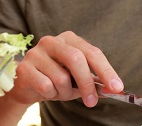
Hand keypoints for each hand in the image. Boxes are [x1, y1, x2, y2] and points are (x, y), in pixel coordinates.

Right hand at [7, 31, 123, 107]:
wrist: (28, 86)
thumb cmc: (56, 79)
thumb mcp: (77, 79)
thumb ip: (95, 82)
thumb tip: (113, 89)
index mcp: (69, 39)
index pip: (92, 52)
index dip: (106, 70)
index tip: (117, 87)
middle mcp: (52, 41)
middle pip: (76, 59)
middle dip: (87, 83)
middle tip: (92, 102)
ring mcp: (36, 52)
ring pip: (61, 78)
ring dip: (65, 92)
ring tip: (59, 92)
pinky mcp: (25, 67)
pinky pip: (46, 86)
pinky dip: (50, 94)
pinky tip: (46, 91)